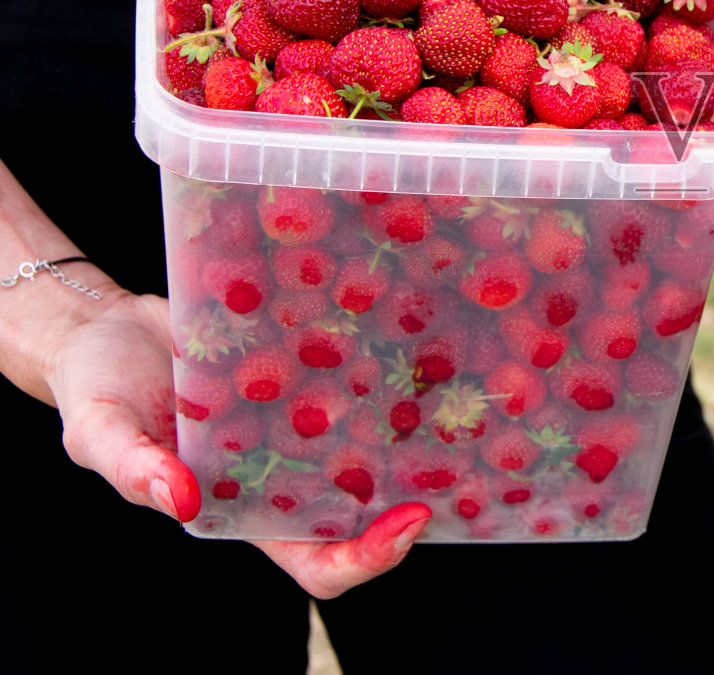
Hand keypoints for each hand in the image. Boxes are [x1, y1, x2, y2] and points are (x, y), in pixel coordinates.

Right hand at [48, 289, 430, 598]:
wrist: (101, 326)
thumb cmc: (93, 388)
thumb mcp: (96, 431)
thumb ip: (133, 469)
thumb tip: (183, 500)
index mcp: (238, 510)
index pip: (314, 561)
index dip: (362, 557)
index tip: (404, 524)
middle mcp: (280, 474)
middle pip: (359, 511)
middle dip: (405, 504)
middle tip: (444, 473)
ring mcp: (297, 425)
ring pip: (368, 447)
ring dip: (406, 438)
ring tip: (444, 406)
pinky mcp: (302, 374)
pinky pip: (349, 382)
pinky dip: (377, 373)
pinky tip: (404, 345)